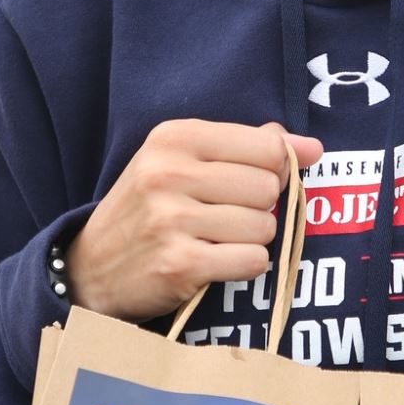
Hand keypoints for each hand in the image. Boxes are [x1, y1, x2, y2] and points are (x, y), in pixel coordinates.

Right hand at [63, 119, 322, 321]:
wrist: (90, 268)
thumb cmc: (149, 209)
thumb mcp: (184, 161)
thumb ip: (249, 147)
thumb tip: (313, 147)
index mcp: (174, 137)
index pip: (266, 146)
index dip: (275, 169)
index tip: (254, 182)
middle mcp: (168, 173)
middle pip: (267, 188)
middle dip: (260, 208)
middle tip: (227, 217)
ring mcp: (171, 220)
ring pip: (263, 227)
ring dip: (252, 240)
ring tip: (217, 240)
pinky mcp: (179, 264)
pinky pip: (252, 261)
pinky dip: (245, 266)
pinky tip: (218, 263)